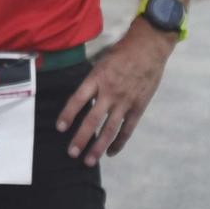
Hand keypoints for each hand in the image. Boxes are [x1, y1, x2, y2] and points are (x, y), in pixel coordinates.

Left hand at [56, 20, 173, 165]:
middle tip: (72, 153)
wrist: (149, 48)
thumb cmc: (123, 52)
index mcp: (98, 78)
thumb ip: (93, 80)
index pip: (78, 99)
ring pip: (110, 129)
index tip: (60, 128)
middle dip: (81, 138)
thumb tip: (82, 98)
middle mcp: (110, 92)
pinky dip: (119, 142)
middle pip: (92, 120)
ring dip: (98, 147)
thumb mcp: (102, 61)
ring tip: (89, 160)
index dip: (68, 114)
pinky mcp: (138, 107)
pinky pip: (127, 129)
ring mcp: (125, 101)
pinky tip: (111, 152)